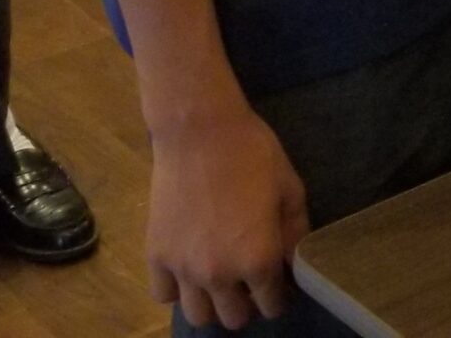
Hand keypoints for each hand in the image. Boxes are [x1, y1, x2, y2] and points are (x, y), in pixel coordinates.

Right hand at [145, 104, 309, 329]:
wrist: (200, 132)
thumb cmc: (253, 155)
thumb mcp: (290, 190)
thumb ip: (294, 234)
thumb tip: (293, 262)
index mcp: (258, 259)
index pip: (272, 305)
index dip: (280, 296)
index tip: (279, 283)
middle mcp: (219, 274)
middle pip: (234, 319)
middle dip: (248, 304)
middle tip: (250, 281)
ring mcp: (183, 268)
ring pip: (198, 316)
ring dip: (212, 304)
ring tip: (220, 281)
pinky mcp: (156, 256)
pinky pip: (162, 295)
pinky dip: (177, 290)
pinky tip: (188, 270)